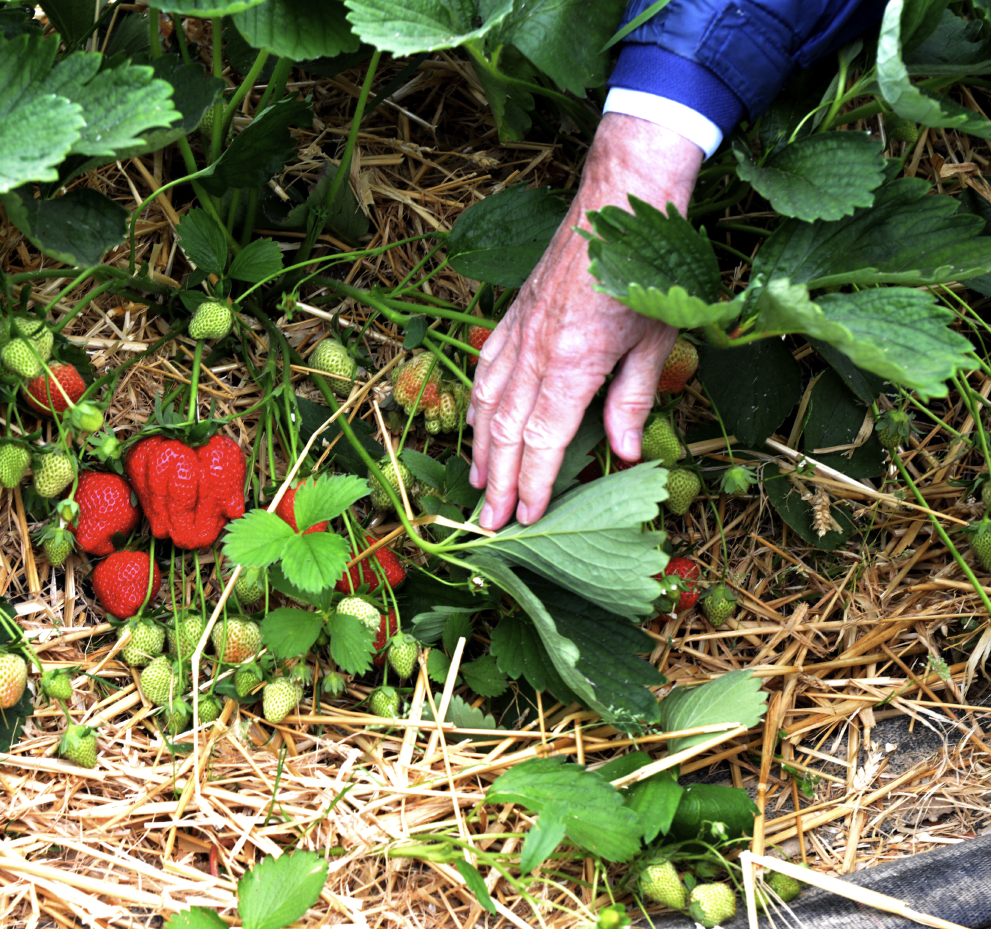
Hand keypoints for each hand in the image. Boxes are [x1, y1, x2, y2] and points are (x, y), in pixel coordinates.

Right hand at [467, 113, 704, 529]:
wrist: (620, 201)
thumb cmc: (647, 270)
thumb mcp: (656, 341)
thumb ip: (633, 400)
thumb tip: (622, 452)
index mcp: (572, 364)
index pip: (543, 440)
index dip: (534, 484)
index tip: (526, 516)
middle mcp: (535, 353)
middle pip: (506, 431)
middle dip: (498, 481)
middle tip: (489, 522)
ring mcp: (518, 333)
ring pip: (488, 403)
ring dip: (481, 448)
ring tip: (479, 482)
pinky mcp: (513, 316)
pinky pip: (486, 368)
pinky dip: (478, 402)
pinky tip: (478, 421)